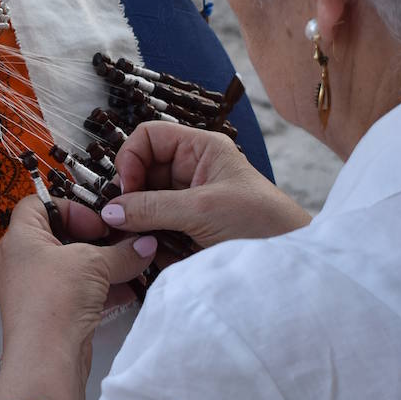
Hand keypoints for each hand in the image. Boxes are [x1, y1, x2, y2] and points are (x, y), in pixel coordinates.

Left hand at [0, 196, 156, 367]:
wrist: (46, 358)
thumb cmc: (54, 301)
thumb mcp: (94, 264)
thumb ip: (122, 252)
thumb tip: (142, 245)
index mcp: (20, 238)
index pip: (38, 204)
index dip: (70, 207)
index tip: (97, 220)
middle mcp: (22, 261)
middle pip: (59, 235)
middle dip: (94, 239)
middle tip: (118, 241)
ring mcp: (35, 288)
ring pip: (72, 266)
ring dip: (102, 265)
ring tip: (130, 265)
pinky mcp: (51, 312)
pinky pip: (77, 291)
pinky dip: (101, 288)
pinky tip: (128, 288)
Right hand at [106, 123, 310, 246]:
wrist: (290, 261)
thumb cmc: (261, 223)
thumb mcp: (203, 209)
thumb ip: (153, 208)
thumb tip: (110, 212)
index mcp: (200, 149)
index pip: (149, 138)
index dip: (131, 159)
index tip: (126, 191)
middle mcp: (191, 171)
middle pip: (142, 172)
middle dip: (130, 196)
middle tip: (121, 223)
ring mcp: (188, 202)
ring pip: (144, 204)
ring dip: (137, 222)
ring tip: (134, 242)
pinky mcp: (187, 230)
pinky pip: (155, 228)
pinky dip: (148, 240)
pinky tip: (149, 254)